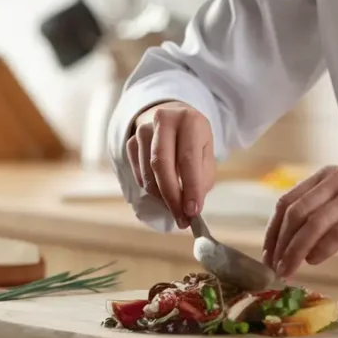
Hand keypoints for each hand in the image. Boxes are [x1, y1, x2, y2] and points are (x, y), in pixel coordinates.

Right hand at [125, 102, 215, 228]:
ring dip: (161, 196)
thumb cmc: (193, 141)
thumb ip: (202, 179)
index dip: (190, 187)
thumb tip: (190, 208)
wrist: (172, 118)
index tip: (193, 211)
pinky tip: (162, 192)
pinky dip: (150, 188)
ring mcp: (143, 129)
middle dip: (171, 196)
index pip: (188, 158)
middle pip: (162, 164)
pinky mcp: (131, 141)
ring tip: (175, 208)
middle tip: (181, 219)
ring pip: (148, 172)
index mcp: (189, 120)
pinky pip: (138, 173)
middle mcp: (164, 120)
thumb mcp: (206, 153)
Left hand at [261, 166, 337, 278]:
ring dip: (297, 251)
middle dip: (281, 243)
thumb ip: (317, 221)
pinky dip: (322, 250)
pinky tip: (315, 262)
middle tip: (275, 267)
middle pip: (297, 212)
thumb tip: (284, 248)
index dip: (273, 230)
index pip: (288, 201)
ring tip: (290, 270)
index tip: (266, 254)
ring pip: (314, 223)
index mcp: (328, 176)